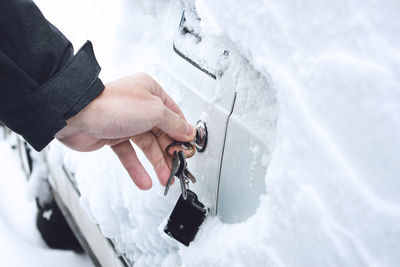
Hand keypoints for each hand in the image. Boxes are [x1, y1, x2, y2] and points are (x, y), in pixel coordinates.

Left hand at [55, 73, 195, 189]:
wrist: (76, 116)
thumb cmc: (111, 105)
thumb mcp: (154, 111)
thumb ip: (174, 123)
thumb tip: (189, 131)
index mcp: (151, 92)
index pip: (174, 114)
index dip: (182, 133)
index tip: (188, 148)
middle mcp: (139, 106)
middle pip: (161, 132)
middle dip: (169, 152)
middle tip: (177, 167)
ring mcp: (127, 121)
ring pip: (147, 145)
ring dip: (157, 163)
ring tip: (165, 178)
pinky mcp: (114, 136)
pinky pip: (130, 154)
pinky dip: (137, 168)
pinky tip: (145, 180)